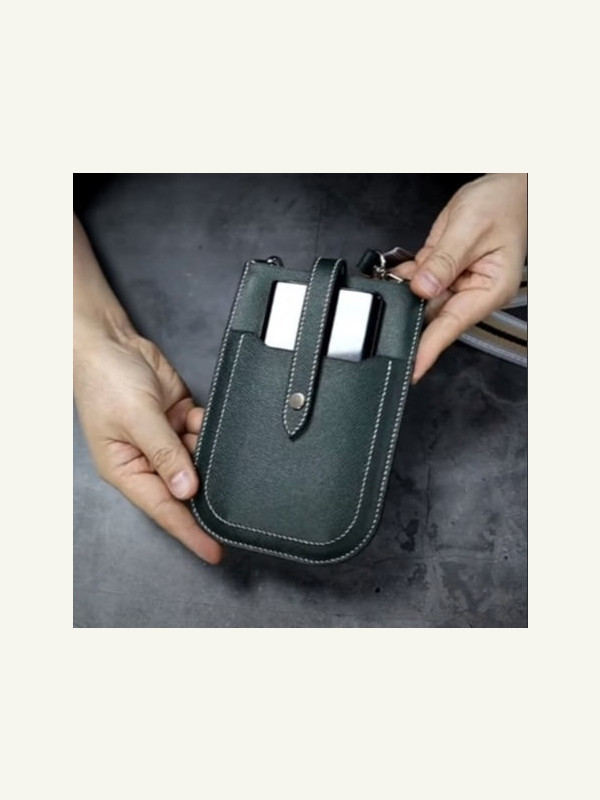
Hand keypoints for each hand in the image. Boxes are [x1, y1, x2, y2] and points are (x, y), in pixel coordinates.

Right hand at [73, 330, 221, 563]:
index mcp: (126, 469)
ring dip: (209, 454)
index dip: (189, 532)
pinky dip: (208, 429)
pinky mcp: (178, 419)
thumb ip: (165, 453)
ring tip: (215, 448)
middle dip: (207, 494)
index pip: (163, 509)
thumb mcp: (137, 419)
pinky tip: (206, 420)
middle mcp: (146, 459)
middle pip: (184, 488)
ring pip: (198, 459)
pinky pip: (202, 432)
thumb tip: (187, 489)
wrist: (110, 341)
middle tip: (236, 510)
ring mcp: (164, 440)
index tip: (214, 551)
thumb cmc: (105, 381)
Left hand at [392, 173, 526, 380]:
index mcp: (489, 289)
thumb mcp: (470, 229)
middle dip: (408, 313)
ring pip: (420, 299)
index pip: (452, 325)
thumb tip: (422, 288)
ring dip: (403, 292)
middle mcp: (472, 291)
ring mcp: (456, 282)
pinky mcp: (442, 271)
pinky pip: (417, 281)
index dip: (428, 348)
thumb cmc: (502, 204)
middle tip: (386, 310)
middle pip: (432, 315)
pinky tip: (397, 272)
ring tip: (393, 280)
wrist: (505, 186)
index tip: (412, 368)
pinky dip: (404, 277)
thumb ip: (444, 260)